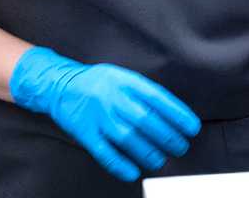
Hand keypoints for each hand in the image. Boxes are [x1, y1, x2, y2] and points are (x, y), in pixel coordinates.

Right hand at [10, 47, 200, 180]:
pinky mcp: (84, 131)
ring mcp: (96, 115)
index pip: (157, 98)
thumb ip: (143, 92)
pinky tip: (132, 172)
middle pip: (145, 120)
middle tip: (179, 147)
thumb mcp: (120, 76)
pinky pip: (104, 151)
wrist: (57, 84)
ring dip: (148, 153)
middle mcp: (110, 97)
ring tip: (159, 160)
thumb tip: (174, 115)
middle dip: (168, 137)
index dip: (178, 115)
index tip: (191, 128)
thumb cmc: (95, 83)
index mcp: (123, 81)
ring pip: (127, 138)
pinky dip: (119, 164)